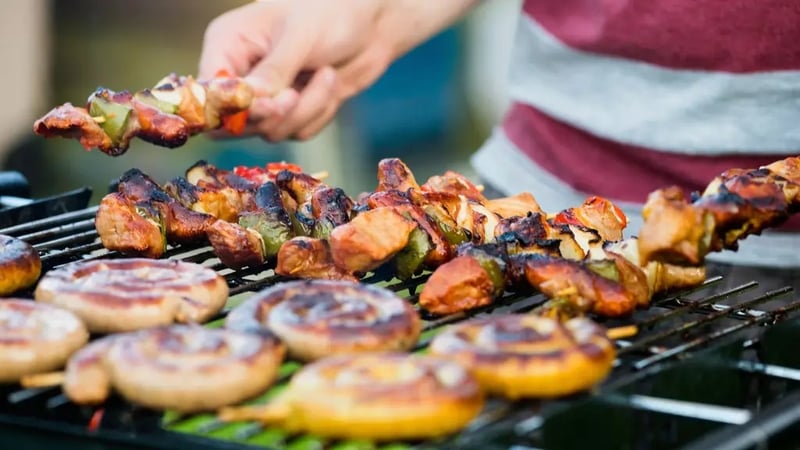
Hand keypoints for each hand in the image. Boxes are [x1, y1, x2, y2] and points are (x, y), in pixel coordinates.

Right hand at [199, 0, 394, 140]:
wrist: (373, 22)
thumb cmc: (331, 12)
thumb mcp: (300, 36)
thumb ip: (273, 71)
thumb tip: (248, 102)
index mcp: (228, 44)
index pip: (208, 92)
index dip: (233, 109)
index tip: (270, 105)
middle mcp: (241, 72)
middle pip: (233, 124)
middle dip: (271, 116)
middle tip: (295, 97)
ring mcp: (267, 94)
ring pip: (270, 131)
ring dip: (305, 110)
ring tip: (327, 73)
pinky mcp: (293, 110)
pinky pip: (298, 131)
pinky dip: (319, 113)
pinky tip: (332, 82)